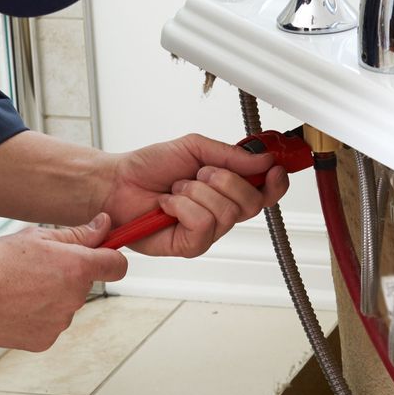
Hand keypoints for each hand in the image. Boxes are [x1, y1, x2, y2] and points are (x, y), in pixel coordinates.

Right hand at [0, 216, 126, 350]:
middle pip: (83, 284)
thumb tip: (103, 227)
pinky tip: (13, 305)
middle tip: (36, 266)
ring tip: (17, 286)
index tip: (100, 252)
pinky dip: (36, 315)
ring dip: (50, 296)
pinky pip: (48, 324)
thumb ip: (76, 234)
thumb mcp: (36, 236)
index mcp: (76, 268)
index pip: (117, 265)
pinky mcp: (43, 341)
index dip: (109, 256)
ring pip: (64, 305)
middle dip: (67, 275)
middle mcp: (74, 299)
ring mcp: (59, 323)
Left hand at [99, 134, 291, 257]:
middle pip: (251, 203)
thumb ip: (230, 154)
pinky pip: (203, 224)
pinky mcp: (190, 246)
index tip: (273, 168)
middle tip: (199, 173)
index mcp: (227, 189)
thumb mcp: (194, 148)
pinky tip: (168, 205)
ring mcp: (207, 232)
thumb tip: (263, 159)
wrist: (117, 183)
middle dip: (225, 180)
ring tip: (176, 188)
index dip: (276, 183)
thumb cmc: (150, 167)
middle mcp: (222, 213)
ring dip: (196, 192)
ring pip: (226, 212)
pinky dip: (183, 207)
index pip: (266, 193)